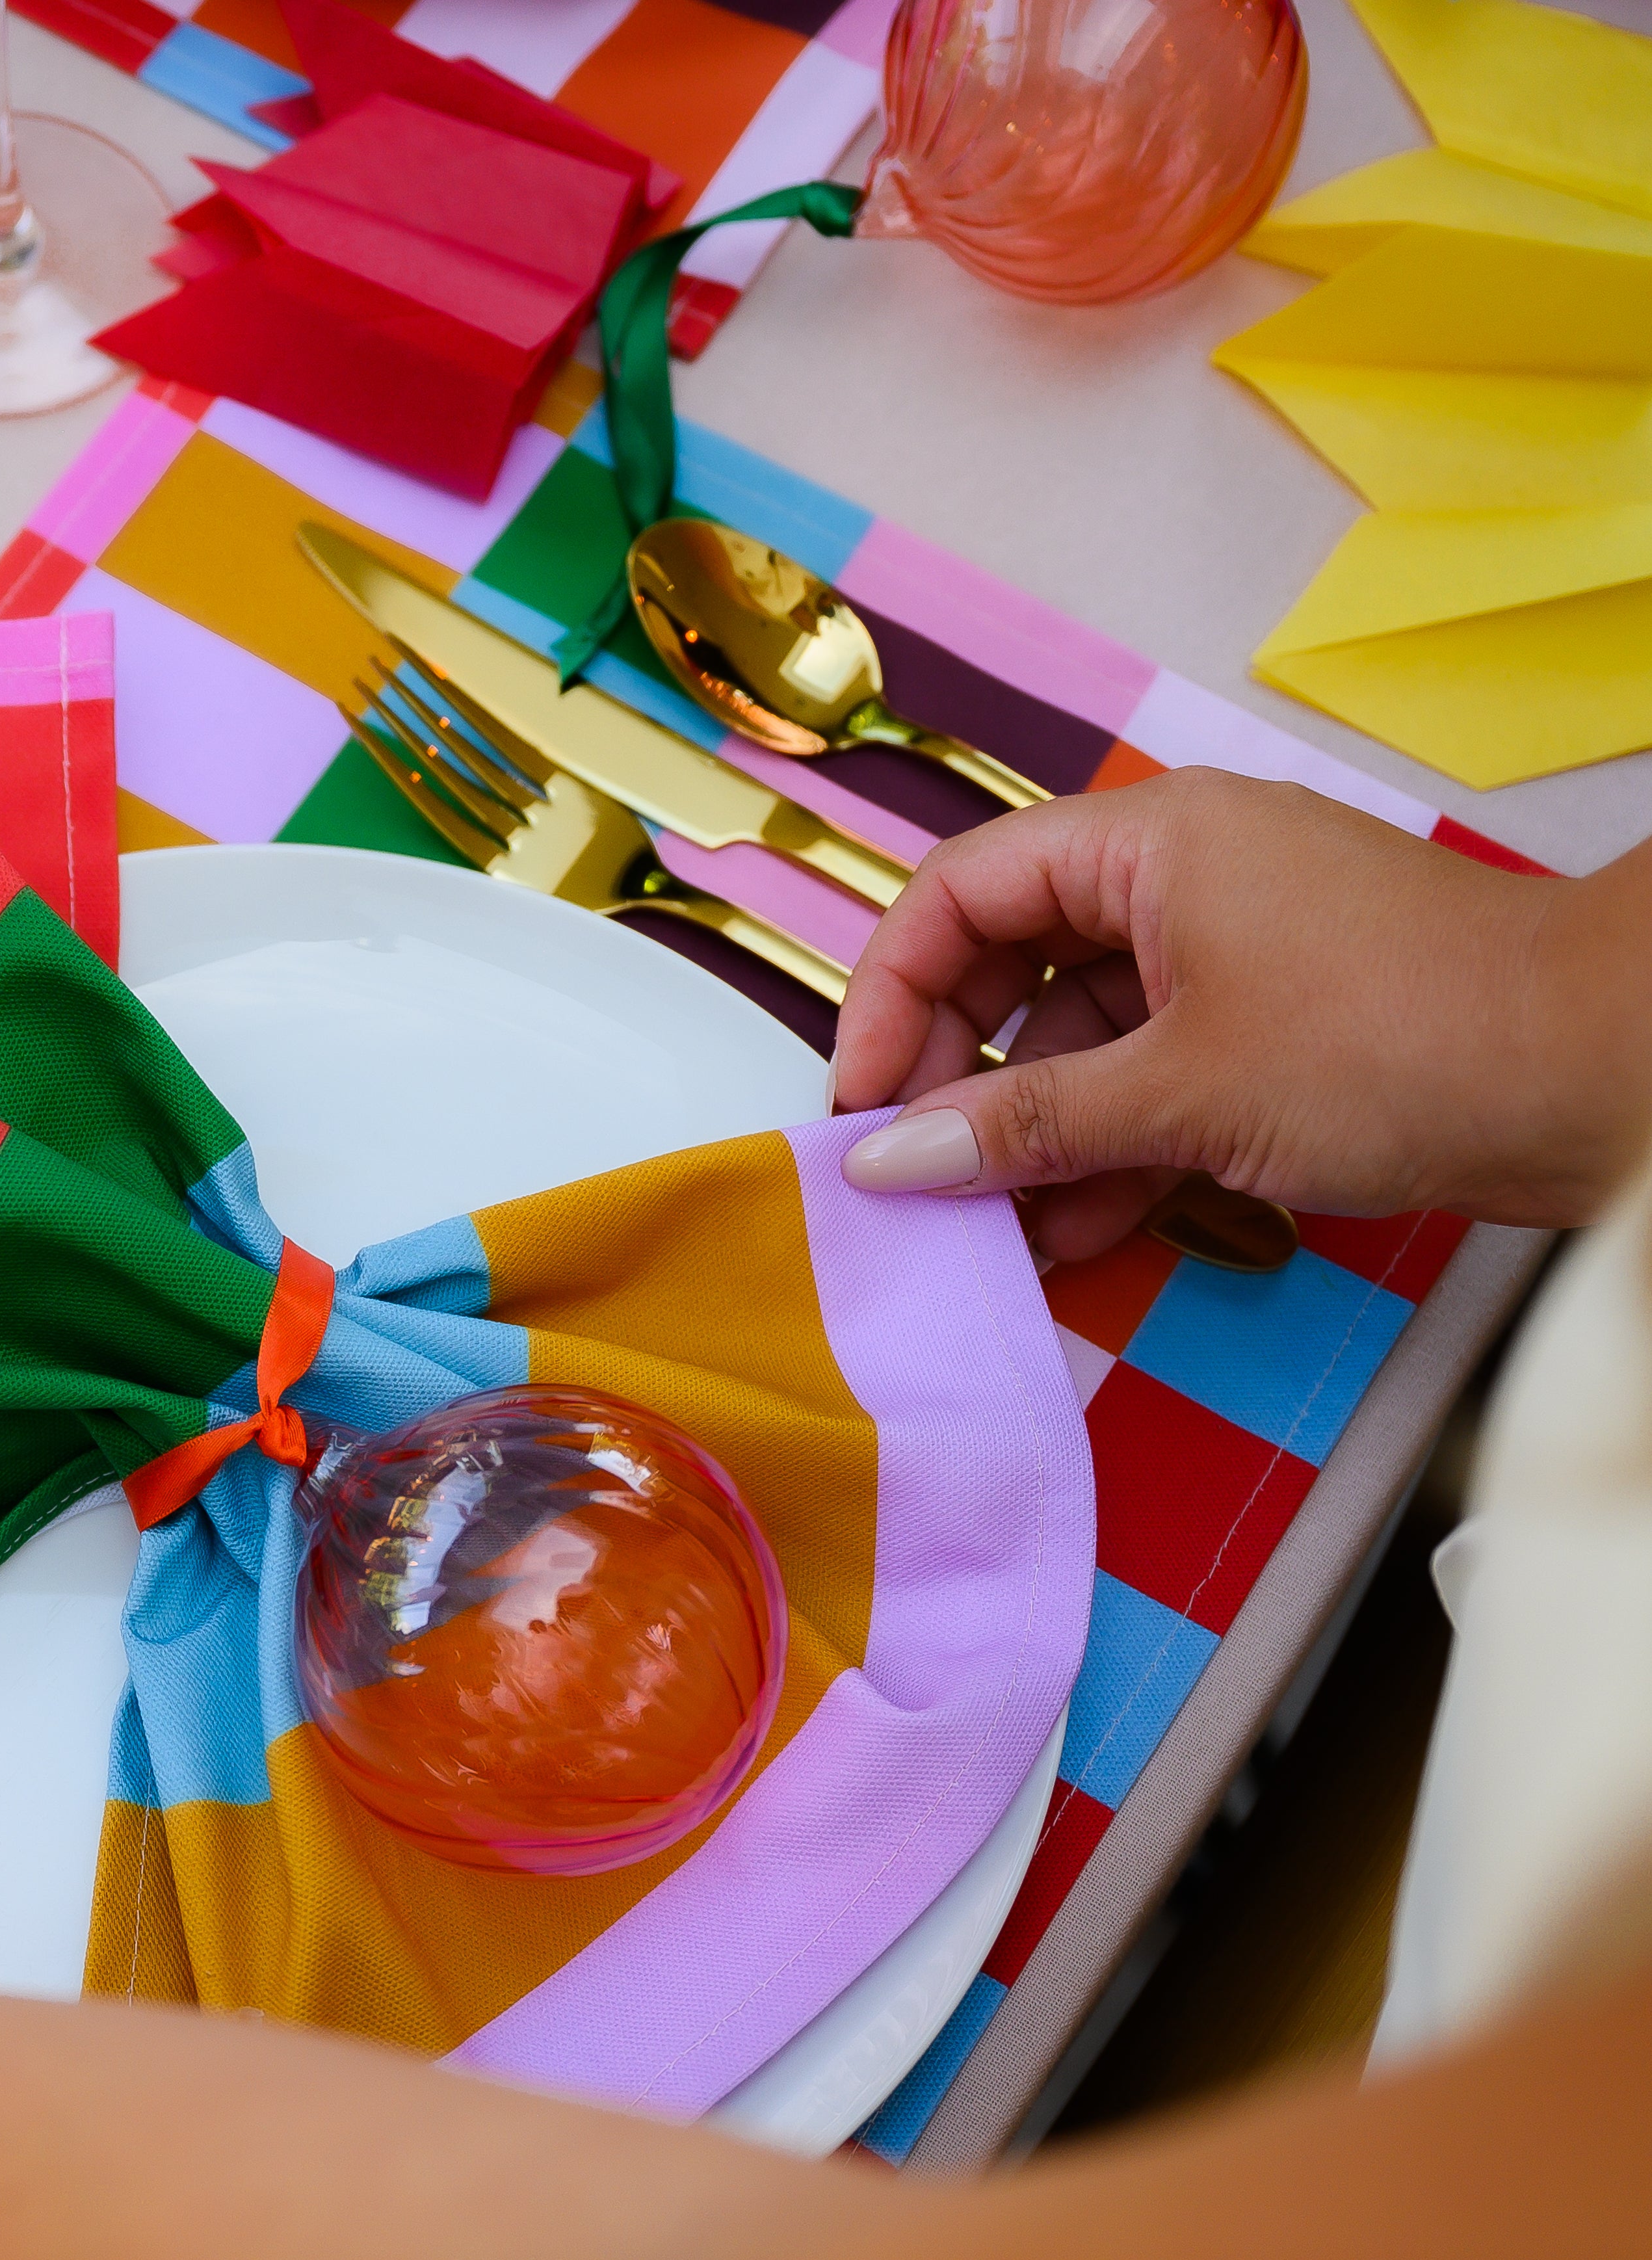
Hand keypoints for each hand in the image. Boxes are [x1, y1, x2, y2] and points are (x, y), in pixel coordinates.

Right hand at [828, 771, 1645, 1259]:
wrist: (1609, 1075)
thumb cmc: (1405, 1039)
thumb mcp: (1183, 1091)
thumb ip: (1026, 1125)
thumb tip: (888, 1161)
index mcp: (1144, 845)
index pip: (957, 898)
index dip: (889, 998)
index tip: (860, 1106)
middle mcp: (1174, 883)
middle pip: (1007, 970)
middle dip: (954, 1079)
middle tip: (915, 1177)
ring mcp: (1227, 957)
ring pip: (1078, 1038)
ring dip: (1031, 1137)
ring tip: (990, 1236)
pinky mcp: (1271, 1031)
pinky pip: (1150, 1081)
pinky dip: (1108, 1153)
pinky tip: (1070, 1237)